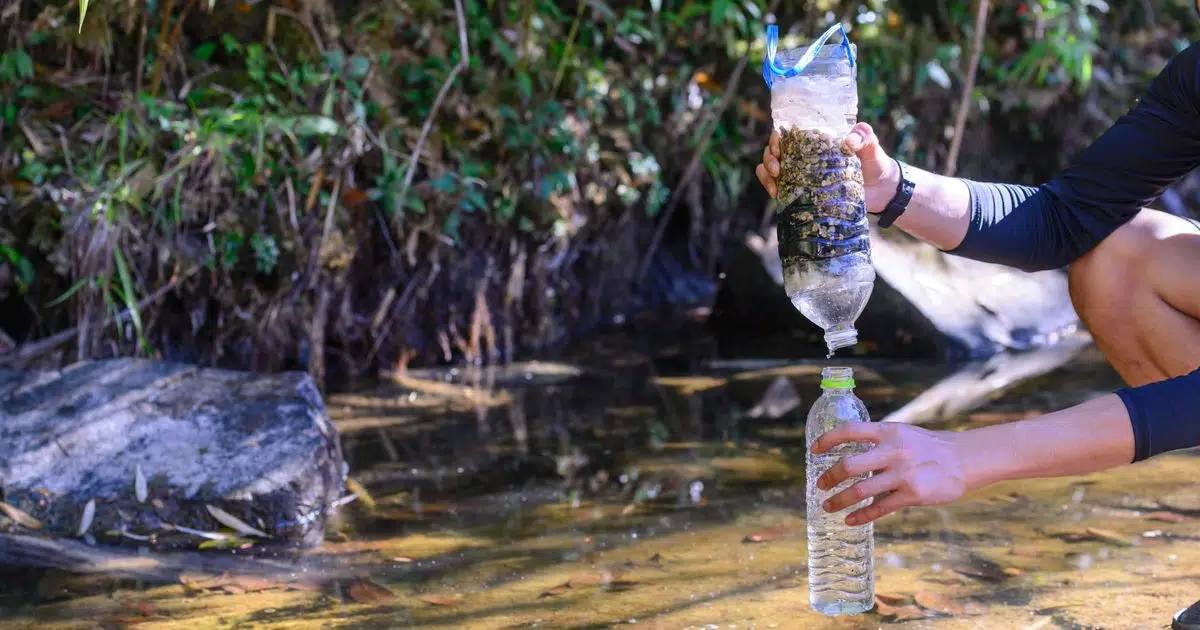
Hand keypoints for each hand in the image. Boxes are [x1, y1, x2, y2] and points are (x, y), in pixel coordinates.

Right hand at [755, 123, 900, 213]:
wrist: (881, 190)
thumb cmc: (875, 162)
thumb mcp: (872, 145)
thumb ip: (864, 137)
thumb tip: (848, 142)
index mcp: (816, 139)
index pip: (788, 132)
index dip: (776, 137)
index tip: (778, 146)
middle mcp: (803, 154)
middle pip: (774, 149)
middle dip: (769, 156)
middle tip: (777, 168)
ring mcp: (800, 173)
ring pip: (770, 167)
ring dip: (766, 173)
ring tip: (775, 183)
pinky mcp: (801, 191)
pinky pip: (778, 186)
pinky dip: (771, 187)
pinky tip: (776, 194)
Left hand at [811, 422, 974, 525]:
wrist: (965, 459)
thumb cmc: (930, 447)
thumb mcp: (903, 433)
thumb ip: (879, 442)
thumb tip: (850, 453)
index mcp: (888, 431)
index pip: (849, 430)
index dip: (828, 440)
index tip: (814, 450)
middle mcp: (893, 451)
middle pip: (849, 465)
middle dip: (829, 477)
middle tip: (820, 485)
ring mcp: (903, 474)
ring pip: (860, 491)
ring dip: (839, 500)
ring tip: (828, 506)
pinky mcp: (912, 494)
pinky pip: (879, 508)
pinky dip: (861, 516)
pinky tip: (850, 520)